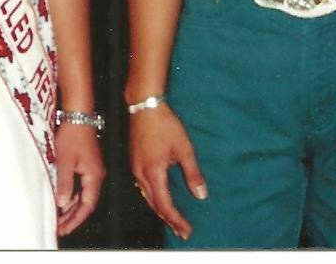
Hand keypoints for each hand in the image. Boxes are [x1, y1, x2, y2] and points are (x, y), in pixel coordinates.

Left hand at [54, 122, 105, 236]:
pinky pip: (83, 185)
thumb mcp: (65, 161)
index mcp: (94, 176)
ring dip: (73, 206)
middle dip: (73, 216)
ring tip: (60, 217)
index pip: (87, 206)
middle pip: (87, 202)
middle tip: (60, 227)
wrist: (78, 114)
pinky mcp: (89, 163)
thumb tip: (62, 204)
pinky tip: (64, 198)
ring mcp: (94, 169)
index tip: (64, 229)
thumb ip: (64, 184)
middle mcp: (97, 175)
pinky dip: (74, 194)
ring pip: (84, 194)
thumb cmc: (72, 134)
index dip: (76, 220)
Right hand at [130, 102, 206, 240]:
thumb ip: (192, 173)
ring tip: (173, 219)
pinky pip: (142, 187)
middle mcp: (141, 174)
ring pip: (146, 197)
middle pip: (154, 205)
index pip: (165, 206)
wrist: (144, 105)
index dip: (176, 220)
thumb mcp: (184, 148)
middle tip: (182, 230)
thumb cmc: (164, 124)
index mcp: (153, 173)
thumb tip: (201, 194)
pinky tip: (160, 197)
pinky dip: (153, 198)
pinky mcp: (134, 161)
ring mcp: (135, 168)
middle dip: (169, 220)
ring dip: (160, 210)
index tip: (187, 230)